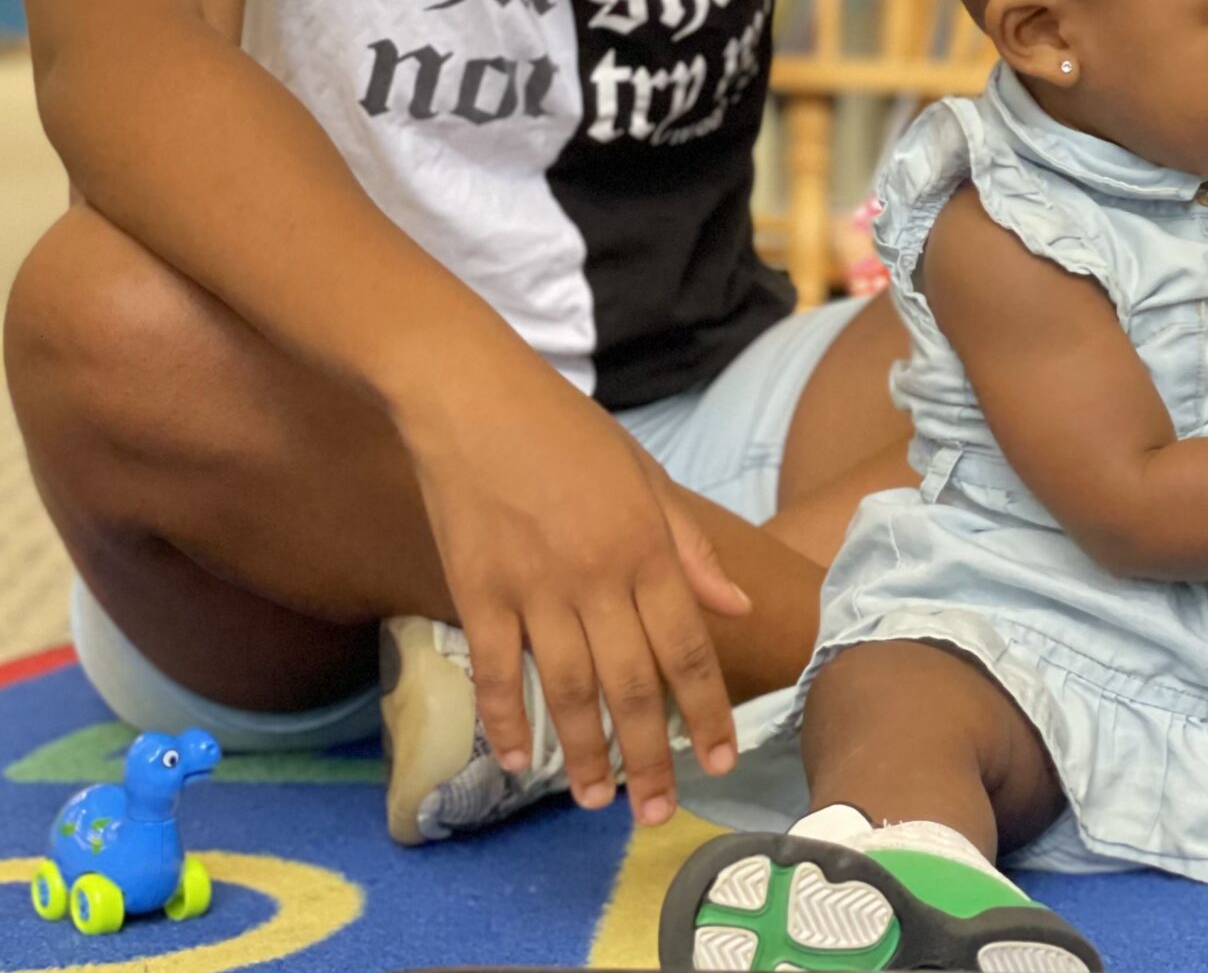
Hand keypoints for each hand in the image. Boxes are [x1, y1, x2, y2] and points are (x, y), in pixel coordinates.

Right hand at [401, 352, 749, 824]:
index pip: (689, 648)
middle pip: (633, 686)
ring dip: (584, 756)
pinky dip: (508, 721)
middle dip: (649, 758)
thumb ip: (689, 545)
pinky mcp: (478, 592)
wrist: (472, 395)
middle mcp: (599, 576)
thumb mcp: (644, 474)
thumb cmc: (565, 429)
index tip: (718, 764)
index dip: (707, 713)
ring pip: (570, 692)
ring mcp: (535, 588)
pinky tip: (517, 760)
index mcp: (647, 546)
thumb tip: (735, 606)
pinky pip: (500, 672)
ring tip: (596, 802)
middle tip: (657, 813)